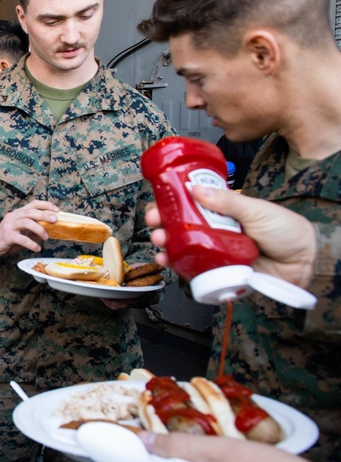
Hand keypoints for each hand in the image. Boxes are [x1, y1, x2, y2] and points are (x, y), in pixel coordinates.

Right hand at [0, 200, 59, 258]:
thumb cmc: (9, 239)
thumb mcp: (23, 232)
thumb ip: (34, 229)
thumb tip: (50, 230)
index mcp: (18, 213)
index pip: (33, 204)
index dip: (46, 205)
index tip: (57, 209)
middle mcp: (13, 216)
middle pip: (31, 212)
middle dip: (45, 215)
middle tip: (55, 220)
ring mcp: (9, 225)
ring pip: (26, 222)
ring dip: (39, 229)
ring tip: (46, 237)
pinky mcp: (7, 236)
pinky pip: (21, 238)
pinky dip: (31, 243)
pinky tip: (37, 248)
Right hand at [147, 186, 315, 288]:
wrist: (306, 260)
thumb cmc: (286, 230)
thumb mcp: (256, 209)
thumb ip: (228, 201)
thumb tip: (197, 189)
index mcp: (223, 214)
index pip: (190, 207)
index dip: (171, 206)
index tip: (158, 204)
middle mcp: (216, 232)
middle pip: (181, 229)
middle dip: (162, 226)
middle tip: (155, 225)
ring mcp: (216, 253)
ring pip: (184, 250)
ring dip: (167, 246)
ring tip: (161, 242)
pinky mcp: (219, 273)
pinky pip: (195, 271)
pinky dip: (179, 268)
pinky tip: (169, 262)